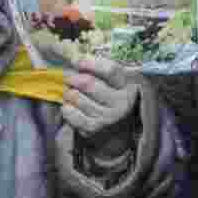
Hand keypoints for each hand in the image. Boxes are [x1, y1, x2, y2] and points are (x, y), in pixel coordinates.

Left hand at [56, 55, 173, 197]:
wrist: (124, 138)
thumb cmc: (120, 104)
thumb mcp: (123, 87)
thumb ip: (109, 74)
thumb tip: (79, 60)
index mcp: (131, 88)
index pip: (111, 70)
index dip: (92, 63)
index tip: (80, 61)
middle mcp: (121, 104)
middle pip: (89, 84)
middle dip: (74, 78)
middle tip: (69, 77)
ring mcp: (107, 118)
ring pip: (77, 98)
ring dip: (69, 93)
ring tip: (69, 92)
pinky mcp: (94, 131)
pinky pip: (72, 114)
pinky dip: (66, 108)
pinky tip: (69, 106)